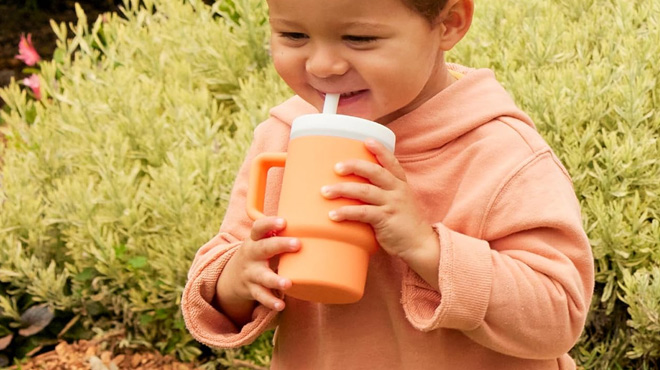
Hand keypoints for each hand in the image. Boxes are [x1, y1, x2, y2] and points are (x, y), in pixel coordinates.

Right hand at [216, 217, 299, 320]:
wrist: (231, 277)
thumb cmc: (258, 254)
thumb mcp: (262, 242)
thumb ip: (280, 235)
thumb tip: (314, 223)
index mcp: (255, 240)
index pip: (259, 228)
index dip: (270, 223)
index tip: (283, 222)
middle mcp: (251, 255)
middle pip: (263, 248)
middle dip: (279, 245)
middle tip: (297, 244)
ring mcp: (250, 273)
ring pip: (262, 276)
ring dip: (275, 279)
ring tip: (288, 283)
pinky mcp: (252, 289)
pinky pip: (261, 296)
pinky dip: (271, 301)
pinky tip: (281, 305)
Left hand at [320, 139, 435, 259]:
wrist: (419, 245)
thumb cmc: (404, 223)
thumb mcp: (399, 202)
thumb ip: (382, 192)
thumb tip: (354, 186)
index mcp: (400, 184)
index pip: (391, 162)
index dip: (380, 150)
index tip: (367, 141)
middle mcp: (397, 191)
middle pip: (375, 172)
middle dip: (354, 166)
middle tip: (336, 167)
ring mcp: (392, 204)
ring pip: (365, 191)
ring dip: (343, 189)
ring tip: (325, 192)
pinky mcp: (386, 220)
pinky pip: (362, 213)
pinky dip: (346, 212)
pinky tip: (333, 215)